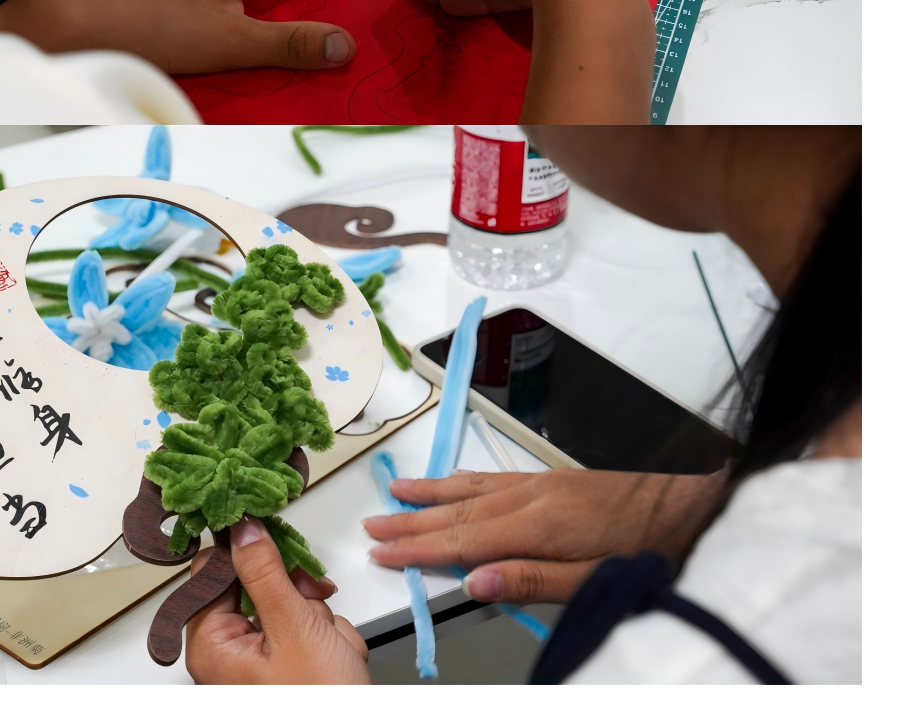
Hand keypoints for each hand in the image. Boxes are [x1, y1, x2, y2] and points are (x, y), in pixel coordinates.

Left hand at [185, 516, 370, 683]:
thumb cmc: (318, 704)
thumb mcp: (294, 628)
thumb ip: (265, 572)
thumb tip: (242, 528)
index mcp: (210, 646)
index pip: (213, 572)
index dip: (246, 551)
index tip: (274, 540)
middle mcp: (226, 654)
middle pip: (255, 585)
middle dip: (296, 595)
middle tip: (313, 608)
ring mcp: (256, 662)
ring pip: (286, 604)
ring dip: (317, 618)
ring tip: (331, 647)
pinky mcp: (283, 667)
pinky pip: (303, 628)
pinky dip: (326, 636)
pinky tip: (336, 656)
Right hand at [363, 469, 724, 604]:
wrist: (686, 498)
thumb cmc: (646, 545)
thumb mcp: (593, 579)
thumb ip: (531, 580)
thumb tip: (476, 582)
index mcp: (537, 526)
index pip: (463, 541)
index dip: (419, 549)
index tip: (384, 555)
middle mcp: (530, 497)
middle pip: (458, 511)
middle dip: (411, 521)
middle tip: (372, 527)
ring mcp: (539, 483)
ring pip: (470, 488)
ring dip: (429, 493)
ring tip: (394, 493)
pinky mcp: (550, 479)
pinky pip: (491, 476)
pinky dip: (461, 479)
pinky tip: (449, 481)